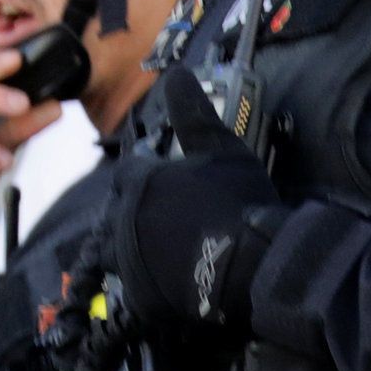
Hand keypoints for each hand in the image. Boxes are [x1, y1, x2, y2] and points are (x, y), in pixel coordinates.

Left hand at [107, 73, 286, 334]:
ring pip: (117, 252)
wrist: (254, 261)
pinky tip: (172, 280)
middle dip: (136, 212)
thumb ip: (192, 109)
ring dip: (133, 248)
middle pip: (116, 213)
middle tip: (165, 217)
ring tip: (161, 249)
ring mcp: (129, 263)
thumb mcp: (219, 146)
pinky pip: (136, 289)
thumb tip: (176, 72)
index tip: (163, 179)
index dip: (144, 174)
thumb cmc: (236, 198)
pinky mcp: (142, 298)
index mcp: (137, 183)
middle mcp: (122, 222)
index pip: (126, 172)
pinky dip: (150, 283)